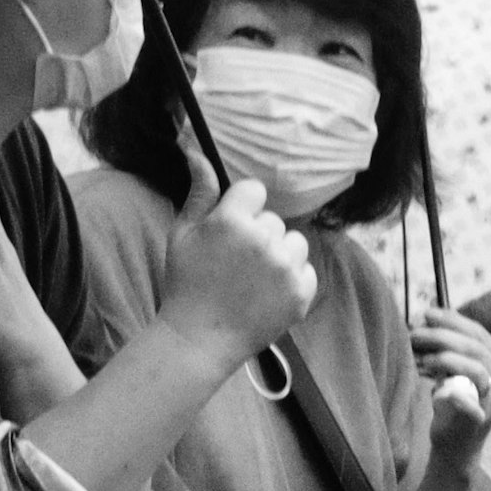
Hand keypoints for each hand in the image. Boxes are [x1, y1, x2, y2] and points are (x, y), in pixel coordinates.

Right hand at [160, 178, 315, 358]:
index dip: (243, 208)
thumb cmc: (186, 283)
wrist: (200, 338)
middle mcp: (264, 241)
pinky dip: (292, 279)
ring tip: (253, 277)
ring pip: (294, 242)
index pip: (254, 191)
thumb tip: (198, 152)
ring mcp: (286, 269)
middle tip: (235, 263)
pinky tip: (266, 293)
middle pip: (273, 220)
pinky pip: (306, 270)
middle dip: (258, 234)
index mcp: (232, 221)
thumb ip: (198, 192)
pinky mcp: (302, 294)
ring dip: (279, 254)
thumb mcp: (183, 233)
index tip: (231, 229)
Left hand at [409, 306, 490, 463]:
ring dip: (441, 357)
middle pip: (476, 347)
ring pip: (474, 366)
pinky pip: (468, 401)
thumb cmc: (455, 405)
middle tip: (416, 333)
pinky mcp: (480, 420)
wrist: (456, 445)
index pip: (480, 334)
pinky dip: (451, 393)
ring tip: (418, 357)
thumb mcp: (459, 371)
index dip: (453, 320)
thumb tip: (429, 317)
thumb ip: (454, 347)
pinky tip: (435, 388)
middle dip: (442, 335)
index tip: (428, 314)